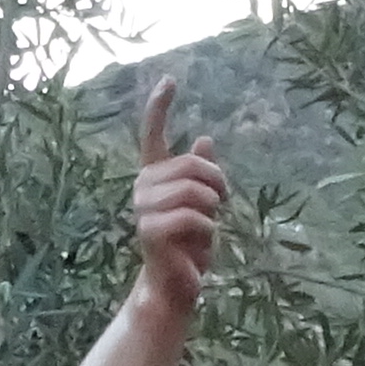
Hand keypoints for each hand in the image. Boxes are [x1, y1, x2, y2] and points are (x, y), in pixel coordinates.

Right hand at [128, 77, 225, 323]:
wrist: (174, 286)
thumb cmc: (188, 247)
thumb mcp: (202, 205)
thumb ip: (201, 175)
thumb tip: (206, 138)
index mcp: (154, 178)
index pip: (153, 135)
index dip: (159, 107)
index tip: (170, 79)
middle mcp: (142, 188)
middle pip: (191, 163)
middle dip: (216, 181)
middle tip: (222, 202)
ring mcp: (143, 208)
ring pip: (194, 188)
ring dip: (212, 207)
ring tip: (209, 225)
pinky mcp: (150, 230)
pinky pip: (193, 215)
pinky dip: (207, 228)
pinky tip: (201, 242)